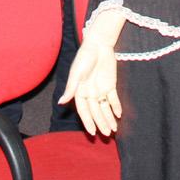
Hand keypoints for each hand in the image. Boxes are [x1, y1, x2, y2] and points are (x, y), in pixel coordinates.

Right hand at [58, 20, 123, 137]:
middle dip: (101, 123)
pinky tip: (119, 115)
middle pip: (96, 111)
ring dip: (109, 118)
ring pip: (105, 108)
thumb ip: (71, 88)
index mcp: (79, 91)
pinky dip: (116, 106)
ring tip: (113, 130)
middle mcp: (90, 93)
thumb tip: (60, 102)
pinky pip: (113, 99)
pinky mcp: (110, 84)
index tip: (93, 132)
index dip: (88, 122)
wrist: (99, 44)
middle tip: (106, 135)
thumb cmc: (84, 57)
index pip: (84, 110)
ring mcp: (100, 89)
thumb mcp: (77, 73)